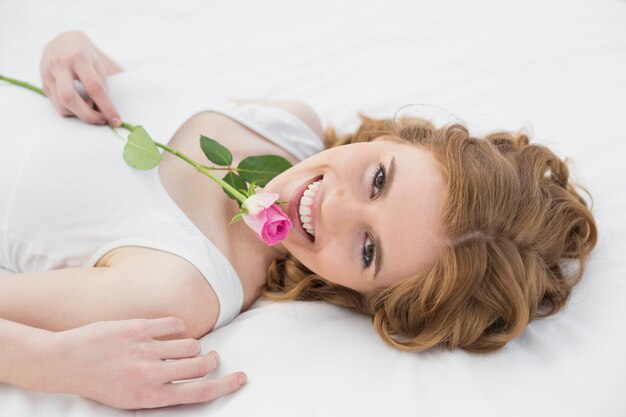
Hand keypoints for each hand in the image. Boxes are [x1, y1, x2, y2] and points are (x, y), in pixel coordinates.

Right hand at [40, 30, 120, 126]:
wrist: (63, 41)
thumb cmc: (86, 55)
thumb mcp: (98, 64)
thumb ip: (102, 86)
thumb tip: (106, 113)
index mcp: (78, 57)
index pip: (94, 87)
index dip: (107, 107)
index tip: (116, 121)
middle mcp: (59, 64)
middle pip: (70, 98)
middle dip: (88, 115)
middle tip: (102, 121)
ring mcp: (47, 74)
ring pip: (62, 105)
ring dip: (80, 115)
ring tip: (93, 113)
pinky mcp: (43, 83)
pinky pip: (57, 104)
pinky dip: (71, 111)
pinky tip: (81, 108)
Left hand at [44, 317, 246, 408]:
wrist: (66, 363)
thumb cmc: (101, 383)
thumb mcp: (132, 399)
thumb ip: (163, 390)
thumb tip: (194, 379)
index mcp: (151, 397)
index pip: (200, 393)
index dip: (226, 385)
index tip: (241, 377)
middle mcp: (151, 375)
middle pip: (201, 365)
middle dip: (212, 360)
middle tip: (212, 357)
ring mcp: (145, 350)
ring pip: (190, 344)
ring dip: (192, 345)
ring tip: (181, 346)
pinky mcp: (138, 328)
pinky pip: (174, 324)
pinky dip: (177, 326)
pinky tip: (169, 330)